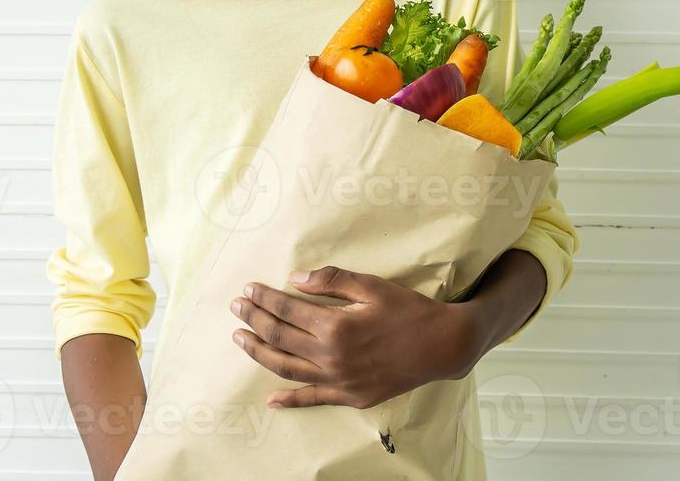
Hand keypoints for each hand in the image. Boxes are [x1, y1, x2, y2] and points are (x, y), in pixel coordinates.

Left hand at [229, 265, 477, 409]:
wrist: (442, 346)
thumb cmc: (408, 311)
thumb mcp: (371, 286)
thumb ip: (331, 280)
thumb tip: (294, 279)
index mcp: (335, 325)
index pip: (286, 309)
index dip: (264, 298)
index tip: (248, 289)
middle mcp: (331, 356)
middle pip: (280, 336)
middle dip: (254, 319)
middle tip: (236, 307)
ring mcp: (339, 380)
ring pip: (287, 367)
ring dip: (259, 352)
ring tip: (240, 339)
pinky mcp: (350, 397)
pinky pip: (313, 399)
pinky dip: (290, 400)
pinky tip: (271, 399)